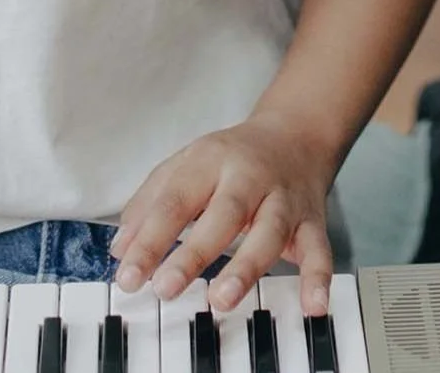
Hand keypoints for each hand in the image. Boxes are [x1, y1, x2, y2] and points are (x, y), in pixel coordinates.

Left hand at [110, 113, 336, 315]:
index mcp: (211, 161)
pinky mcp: (312, 221)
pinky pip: (319, 250)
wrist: (296, 135)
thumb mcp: (184, 166)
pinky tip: (312, 304)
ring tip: (221, 298)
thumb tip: (120, 249)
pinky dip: (318, 277)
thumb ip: (149, 204)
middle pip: (223, 215)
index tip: (128, 274)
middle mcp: (249, 178)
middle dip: (194, 253)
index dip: (149, 239)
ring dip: (246, 267)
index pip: (175, 201)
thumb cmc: (232, 157)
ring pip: (270, 232)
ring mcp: (284, 200)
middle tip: (166, 287)